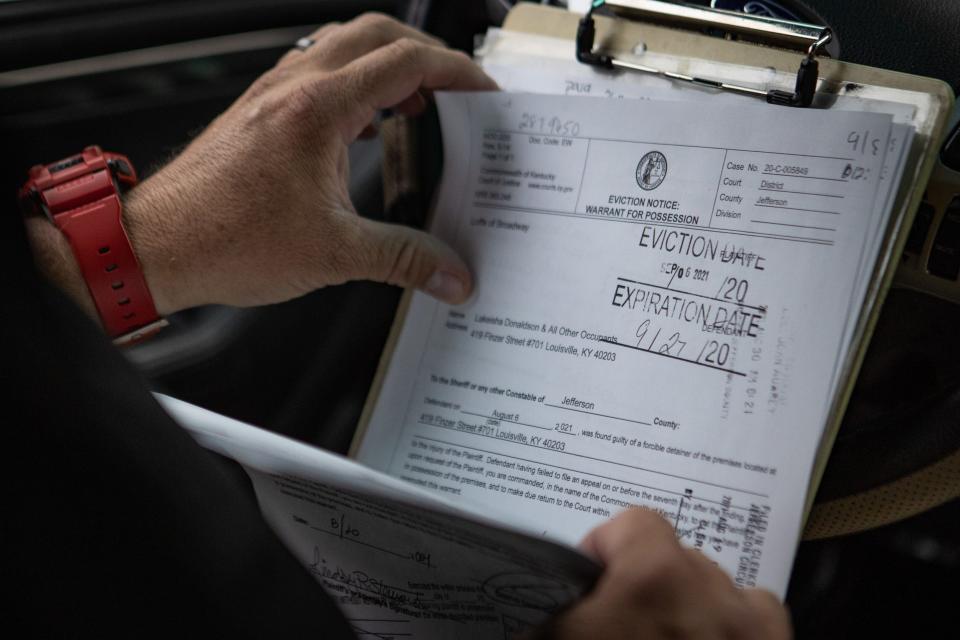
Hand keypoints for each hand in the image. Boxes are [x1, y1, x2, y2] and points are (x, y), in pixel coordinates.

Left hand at [112, 14, 495, 314]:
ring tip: (416, 101)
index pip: (406, 62)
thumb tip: (452, 274)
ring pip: (342, 48)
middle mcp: (293, 88)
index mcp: (319, 108)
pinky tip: (362, 125)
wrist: (156, 246)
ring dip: (385, 64)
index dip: (456, 72)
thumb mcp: (334, 254)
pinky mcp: (258, 114)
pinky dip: (353, 85)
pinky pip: (316, 75)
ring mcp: (272, 96)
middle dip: (425, 54)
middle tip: (455, 87)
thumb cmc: (223, 238)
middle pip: (375, 35)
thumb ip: (405, 260)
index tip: (482, 91)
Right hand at [543, 509, 790, 638]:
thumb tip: (551, 584)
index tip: (592, 578)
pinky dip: (737, 619)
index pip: (633, 522)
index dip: (605, 547)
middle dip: (646, 577)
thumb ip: (557, 600)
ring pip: (719, 583)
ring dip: (693, 599)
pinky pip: (759, 611)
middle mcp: (709, 592)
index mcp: (654, 578)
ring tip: (664, 630)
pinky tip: (711, 635)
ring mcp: (747, 626)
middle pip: (675, 554)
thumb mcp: (560, 631)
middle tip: (622, 617)